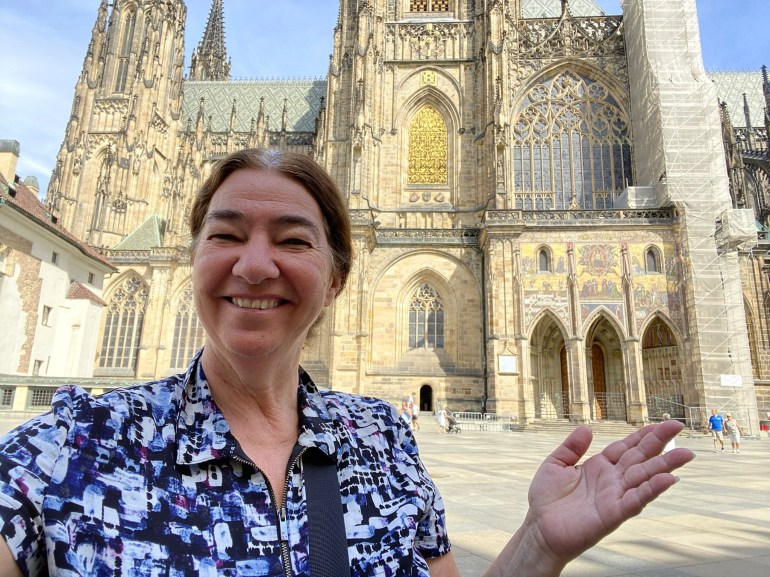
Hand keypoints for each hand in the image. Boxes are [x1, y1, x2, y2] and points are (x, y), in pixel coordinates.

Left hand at [526, 421, 693, 563]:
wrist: (539, 528)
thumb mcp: (555, 464)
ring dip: (665, 465)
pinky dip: (652, 489)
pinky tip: (668, 479)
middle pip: (641, 458)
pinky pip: (636, 500)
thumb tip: (587, 428)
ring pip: (644, 477)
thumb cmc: (547, 500)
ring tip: (686, 454)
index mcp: (599, 466)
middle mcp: (612, 480)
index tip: (661, 423)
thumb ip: (571, 447)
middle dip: (660, 443)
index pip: (627, 447)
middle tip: (679, 426)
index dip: (643, 435)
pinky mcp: (613, 513)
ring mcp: (614, 496)